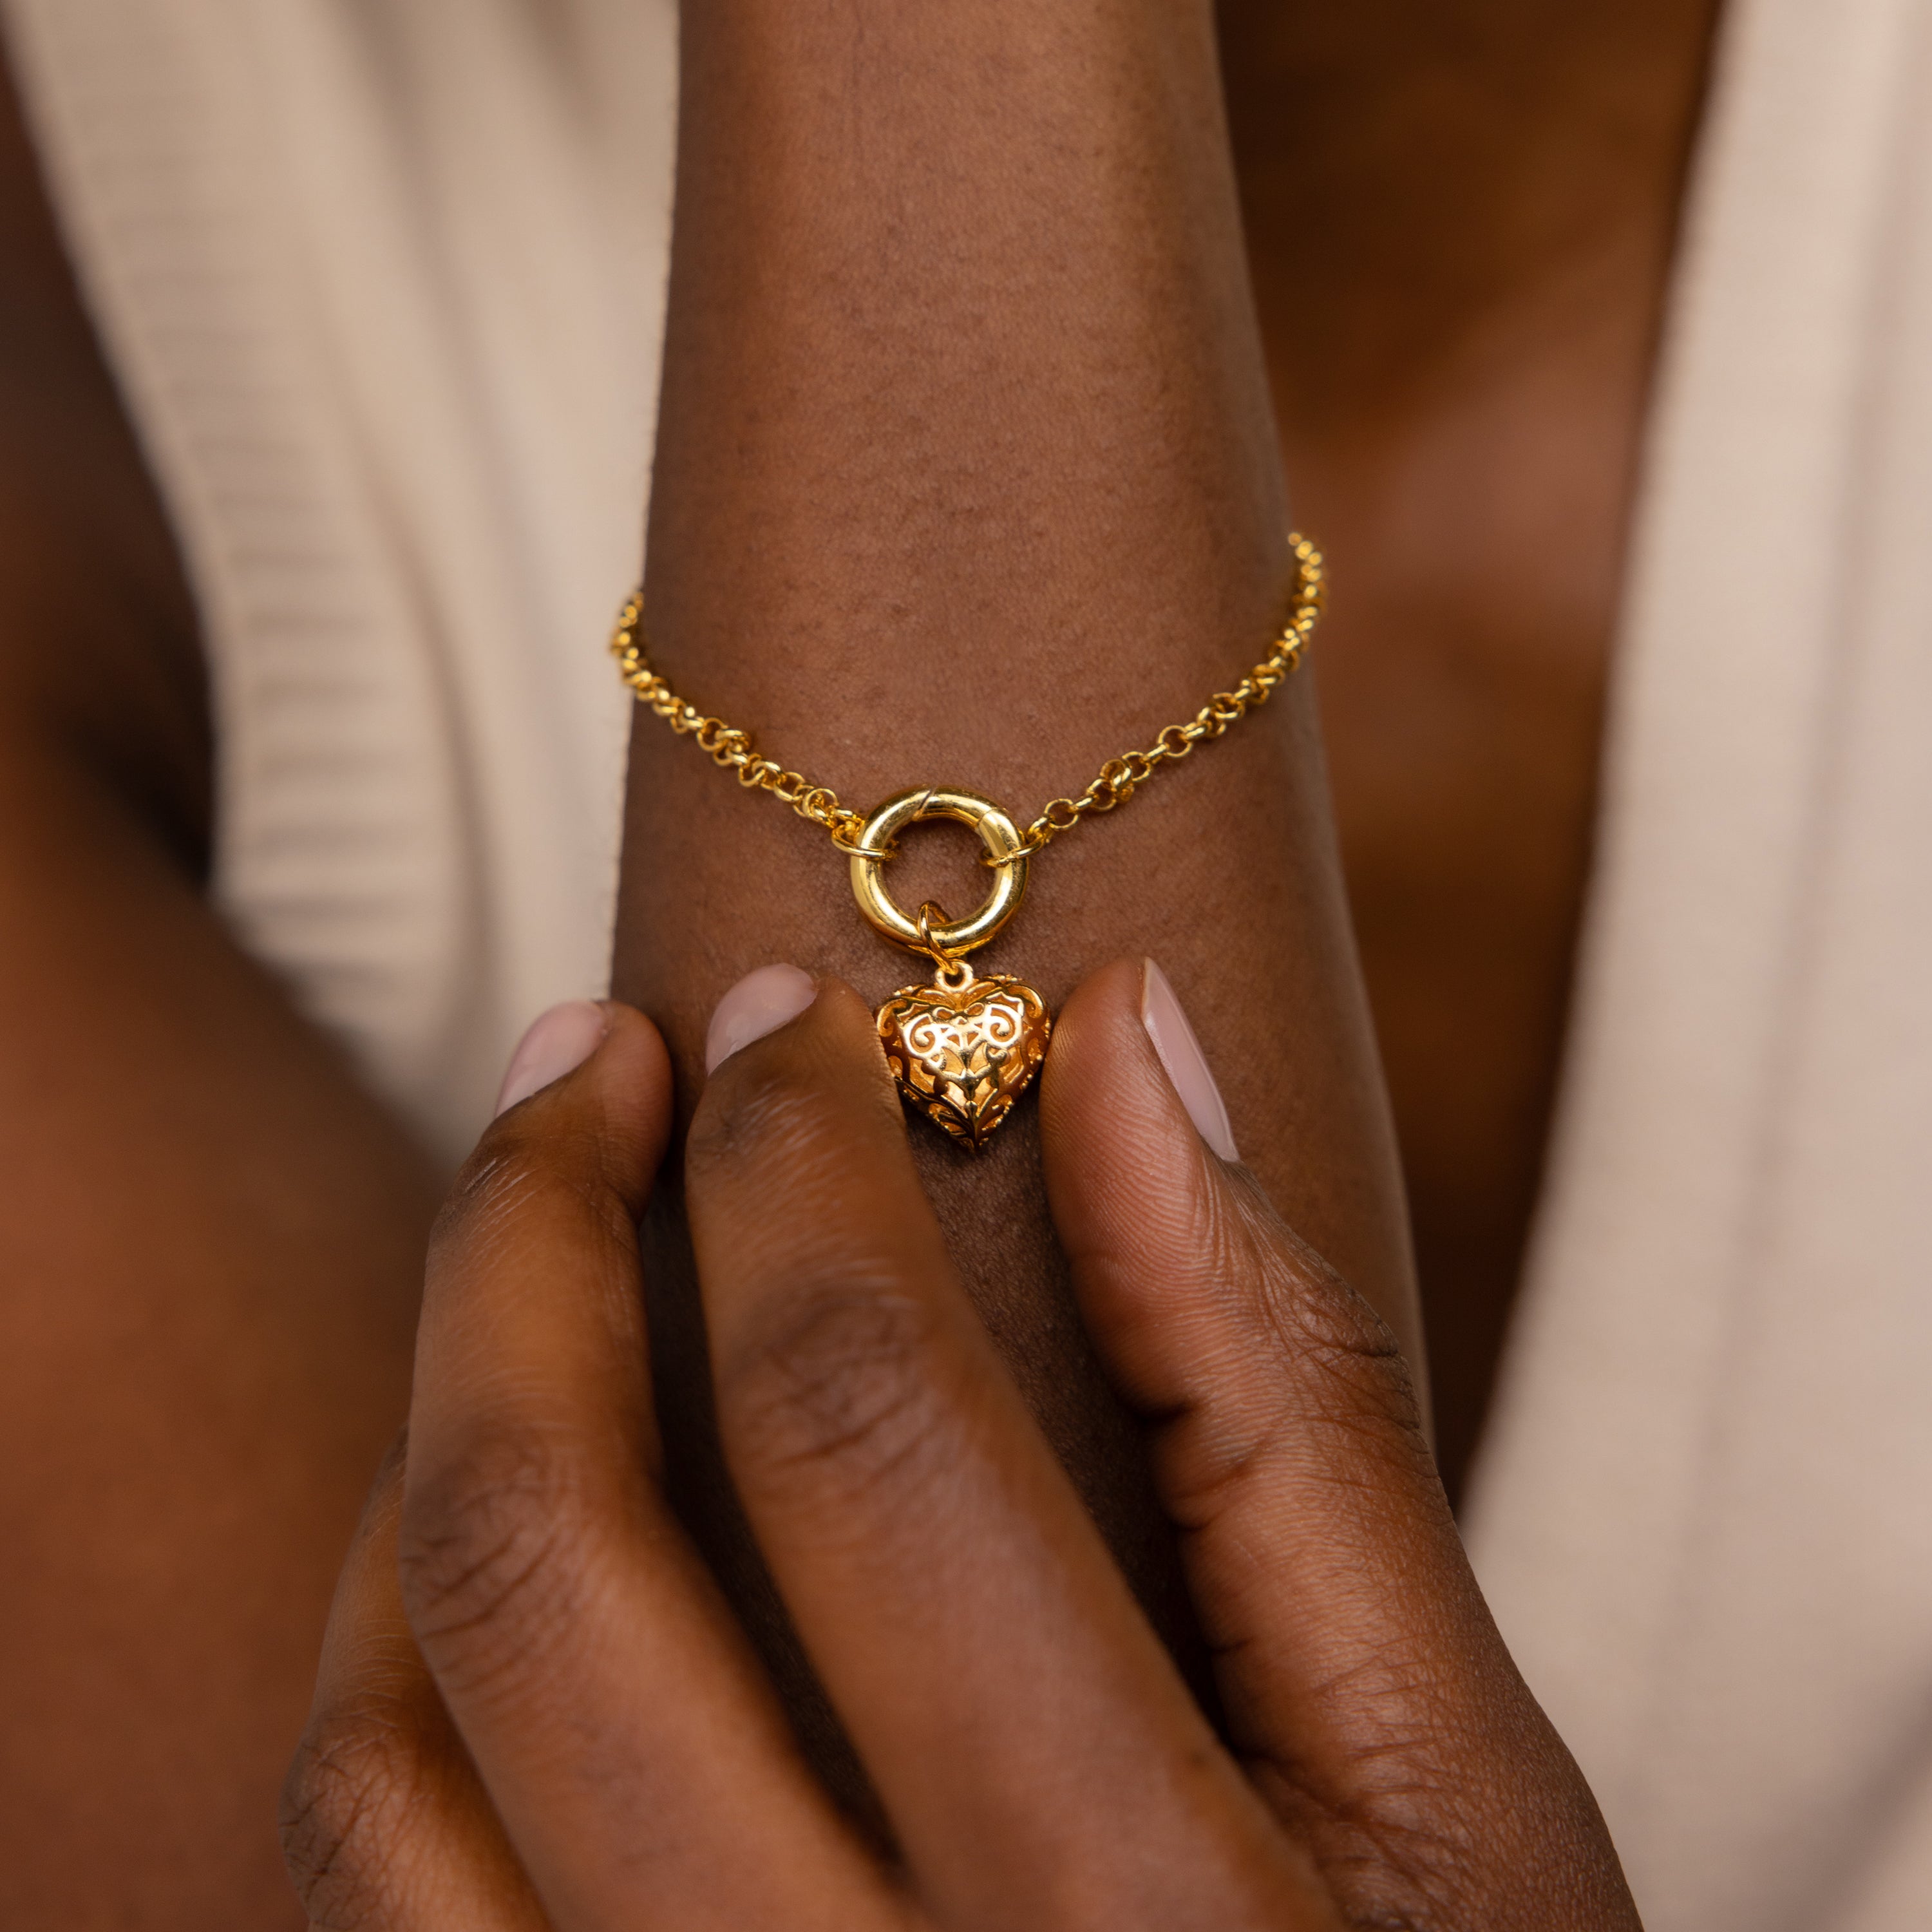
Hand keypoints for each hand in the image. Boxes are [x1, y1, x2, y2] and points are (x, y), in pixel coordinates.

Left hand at [280, 961, 1637, 1929]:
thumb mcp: (1445, 1770)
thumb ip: (1281, 1396)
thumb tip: (1127, 1050)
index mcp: (1116, 1930)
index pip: (860, 1422)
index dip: (799, 1158)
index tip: (792, 1018)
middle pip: (542, 1551)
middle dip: (531, 1227)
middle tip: (592, 1048)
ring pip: (387, 1740)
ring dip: (430, 1423)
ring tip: (530, 1250)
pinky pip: (371, 1883)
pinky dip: (396, 1645)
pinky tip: (497, 1515)